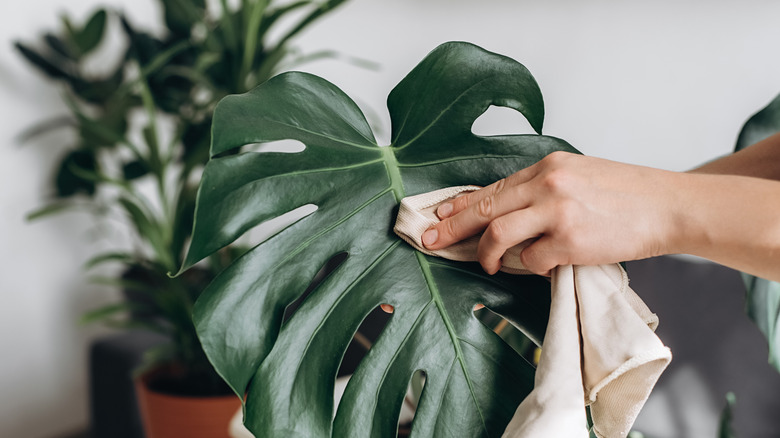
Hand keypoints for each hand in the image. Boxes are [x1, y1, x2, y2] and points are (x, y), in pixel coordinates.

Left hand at [421, 151, 684, 274]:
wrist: (667, 205)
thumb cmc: (624, 194)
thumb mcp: (578, 175)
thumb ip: (541, 189)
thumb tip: (505, 212)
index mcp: (546, 166)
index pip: (492, 188)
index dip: (459, 204)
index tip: (436, 215)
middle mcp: (547, 184)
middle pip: (484, 209)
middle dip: (451, 228)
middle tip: (428, 241)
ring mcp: (557, 211)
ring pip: (498, 234)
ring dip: (485, 254)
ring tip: (487, 265)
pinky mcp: (570, 240)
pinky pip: (533, 260)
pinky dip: (534, 266)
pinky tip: (548, 263)